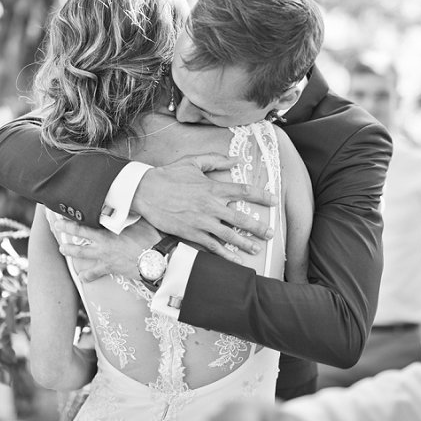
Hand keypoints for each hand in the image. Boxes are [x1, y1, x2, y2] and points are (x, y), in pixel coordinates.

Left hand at [53, 217, 159, 281]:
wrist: (155, 259)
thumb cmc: (150, 238)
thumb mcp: (141, 220)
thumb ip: (131, 212)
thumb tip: (129, 201)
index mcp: (110, 227)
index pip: (90, 218)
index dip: (78, 214)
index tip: (69, 210)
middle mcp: (103, 241)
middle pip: (80, 233)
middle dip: (67, 229)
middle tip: (58, 226)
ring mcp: (104, 255)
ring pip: (82, 253)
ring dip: (70, 250)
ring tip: (62, 249)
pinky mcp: (109, 267)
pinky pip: (95, 272)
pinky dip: (87, 275)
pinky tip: (82, 277)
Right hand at [132, 154, 276, 260]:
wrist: (146, 192)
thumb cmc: (168, 175)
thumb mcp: (193, 162)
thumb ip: (216, 160)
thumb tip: (236, 159)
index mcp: (213, 187)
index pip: (243, 191)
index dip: (262, 196)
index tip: (274, 200)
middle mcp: (211, 205)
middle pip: (241, 218)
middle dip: (258, 227)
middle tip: (270, 233)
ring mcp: (202, 221)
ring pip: (230, 235)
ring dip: (245, 243)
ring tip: (257, 249)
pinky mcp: (192, 233)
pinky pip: (212, 246)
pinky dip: (225, 255)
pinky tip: (236, 260)